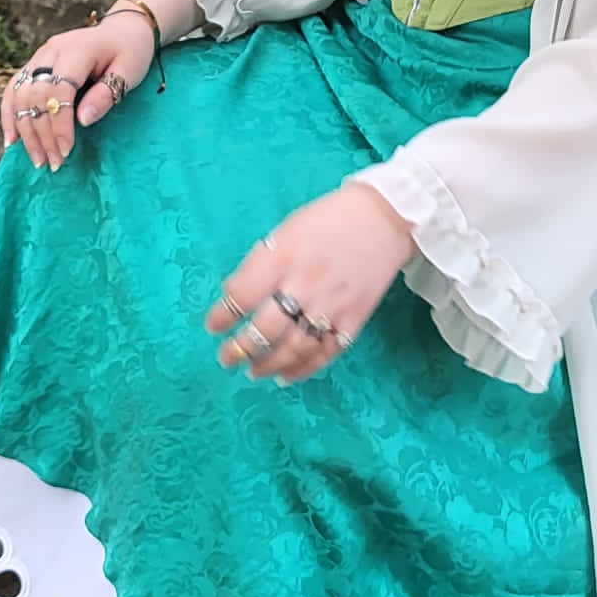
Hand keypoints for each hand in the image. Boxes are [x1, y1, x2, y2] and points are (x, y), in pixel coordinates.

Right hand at [0, 13, 154, 171]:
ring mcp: (40, 55)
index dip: (60, 124)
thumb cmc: (130, 52)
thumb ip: (106, 94)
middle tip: (53, 163)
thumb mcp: (129, 72)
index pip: (59, 90)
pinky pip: (13, 89)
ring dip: (25, 130)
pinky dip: (10, 115)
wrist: (123, 29)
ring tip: (37, 159)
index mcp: (78, 49)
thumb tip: (82, 121)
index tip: (66, 151)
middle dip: (42, 133)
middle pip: (35, 95)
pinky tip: (12, 140)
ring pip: (20, 95)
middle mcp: (52, 50)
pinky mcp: (35, 63)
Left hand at [204, 183, 417, 383]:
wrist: (383, 220)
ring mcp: (331, 305)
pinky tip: (286, 376)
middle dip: (240, 349)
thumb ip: (262, 263)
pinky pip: (325, 353)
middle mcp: (305, 284)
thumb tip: (236, 296)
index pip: (242, 295)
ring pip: (293, 348)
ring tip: (252, 371)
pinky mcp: (354, 320)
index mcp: (283, 256)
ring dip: (268, 364)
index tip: (213, 325)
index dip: (222, 316)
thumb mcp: (286, 231)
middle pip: (265, 329)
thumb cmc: (328, 221)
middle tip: (226, 358)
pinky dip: (303, 369)